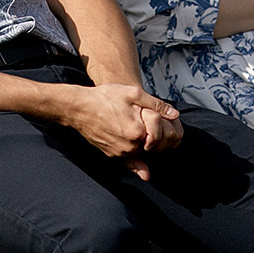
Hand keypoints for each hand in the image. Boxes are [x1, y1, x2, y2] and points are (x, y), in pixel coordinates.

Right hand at [62, 83, 179, 179]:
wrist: (79, 108)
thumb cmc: (104, 98)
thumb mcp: (134, 94)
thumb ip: (157, 105)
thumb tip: (175, 115)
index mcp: (138, 131)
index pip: (163, 132)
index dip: (162, 121)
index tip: (154, 113)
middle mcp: (131, 147)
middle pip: (156, 144)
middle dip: (157, 132)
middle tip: (147, 118)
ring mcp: (121, 153)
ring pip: (145, 151)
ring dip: (146, 140)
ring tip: (135, 123)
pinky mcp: (114, 156)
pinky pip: (132, 158)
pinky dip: (136, 152)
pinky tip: (136, 146)